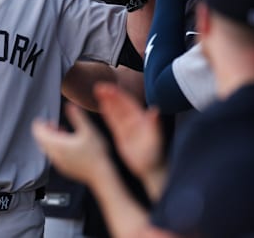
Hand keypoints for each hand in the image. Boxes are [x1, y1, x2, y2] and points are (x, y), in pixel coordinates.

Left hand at [32, 103, 108, 185]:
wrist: (101, 174)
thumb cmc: (96, 153)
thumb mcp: (88, 130)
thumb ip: (77, 116)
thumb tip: (70, 105)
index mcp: (58, 145)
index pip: (39, 133)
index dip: (38, 124)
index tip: (40, 119)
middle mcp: (55, 155)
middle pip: (41, 141)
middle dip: (45, 131)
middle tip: (53, 124)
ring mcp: (58, 163)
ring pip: (47, 149)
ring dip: (51, 139)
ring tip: (62, 131)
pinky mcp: (63, 168)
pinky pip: (54, 156)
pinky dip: (56, 147)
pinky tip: (68, 144)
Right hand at [94, 82, 165, 198]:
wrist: (150, 168)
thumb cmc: (154, 154)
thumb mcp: (155, 138)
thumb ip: (154, 124)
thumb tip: (155, 111)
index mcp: (142, 119)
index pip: (128, 103)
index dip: (119, 95)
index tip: (110, 88)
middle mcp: (134, 121)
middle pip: (121, 104)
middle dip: (111, 95)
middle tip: (100, 86)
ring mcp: (127, 127)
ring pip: (116, 111)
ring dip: (108, 101)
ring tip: (98, 91)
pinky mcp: (121, 135)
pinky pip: (113, 121)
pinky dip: (108, 113)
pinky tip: (102, 105)